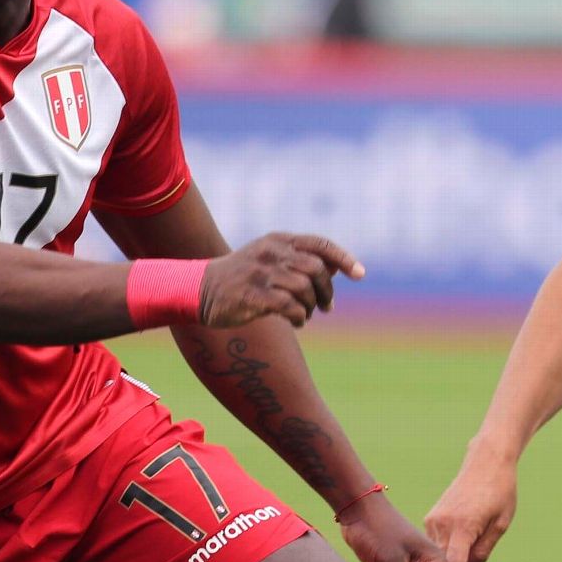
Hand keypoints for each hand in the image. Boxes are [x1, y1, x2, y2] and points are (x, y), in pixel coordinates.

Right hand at [200, 233, 363, 327]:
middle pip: (317, 268)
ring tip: (305, 314)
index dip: (344, 259)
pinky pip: (288, 306)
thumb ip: (303, 261)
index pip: (321, 244)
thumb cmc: (244, 277)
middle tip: (326, 307)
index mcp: (279, 240)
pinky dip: (299, 316)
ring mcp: (260, 272)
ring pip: (304, 287)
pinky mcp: (251, 294)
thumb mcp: (272, 260)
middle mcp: (271, 252)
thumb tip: (338, 267)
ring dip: (312, 306)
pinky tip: (296, 321)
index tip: (360, 274)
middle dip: (327, 291)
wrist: (201, 290)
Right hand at [425, 444, 517, 561]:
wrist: (486, 461)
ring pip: (433, 557)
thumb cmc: (500, 492)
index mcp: (463, 526)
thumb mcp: (499, 525)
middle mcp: (442, 523)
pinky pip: (433, 545)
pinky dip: (437, 559)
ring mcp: (433, 520)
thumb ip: (482, 553)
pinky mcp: (431, 517)